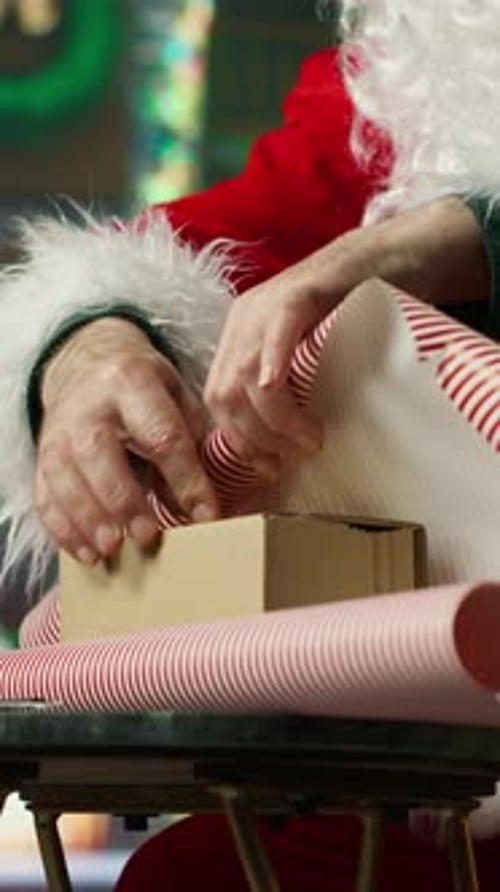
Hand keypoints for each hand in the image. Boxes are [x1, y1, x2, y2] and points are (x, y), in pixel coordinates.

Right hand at [36, 317, 218, 563]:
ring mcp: (59, 431)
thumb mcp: (176, 393)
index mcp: (132, 382)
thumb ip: (198, 437)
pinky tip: (86, 553)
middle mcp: (90, 406)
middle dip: (125, 499)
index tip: (206, 516)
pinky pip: (45, 495)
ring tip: (112, 550)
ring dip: (88, 518)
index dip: (185, 478)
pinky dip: (64, 528)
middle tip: (148, 537)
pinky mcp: (42, 455)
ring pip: (65, 476)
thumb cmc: (142, 388)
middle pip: (99, 453)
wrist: (85, 363)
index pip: (162, 434)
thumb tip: (229, 493)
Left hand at [204, 196, 487, 466]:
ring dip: (274, 418)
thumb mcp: (311, 357)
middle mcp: (244, 320)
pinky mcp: (301, 288)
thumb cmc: (356, 315)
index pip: (218, 400)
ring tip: (309, 439)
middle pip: (224, 393)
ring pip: (246, 372)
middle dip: (253, 438)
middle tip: (289, 461)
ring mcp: (268, 302)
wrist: (393, 256)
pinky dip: (274, 360)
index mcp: (240, 338)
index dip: (238, 441)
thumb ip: (292, 389)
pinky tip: (278, 387)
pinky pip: (278, 327)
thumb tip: (288, 449)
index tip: (268, 468)